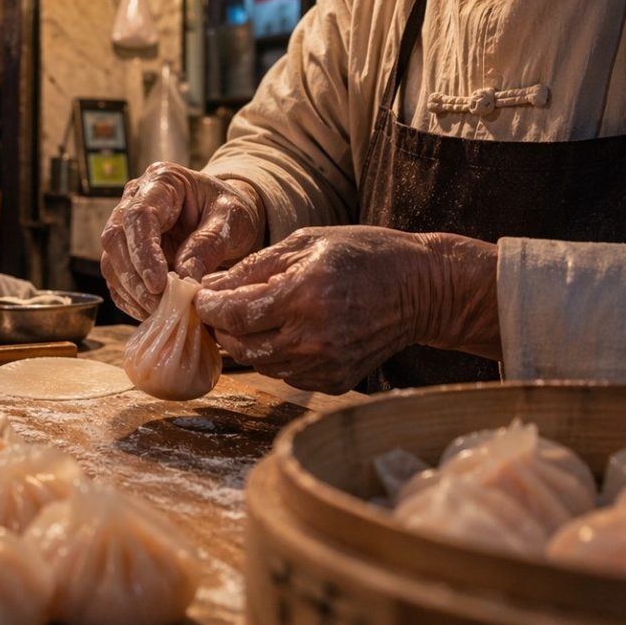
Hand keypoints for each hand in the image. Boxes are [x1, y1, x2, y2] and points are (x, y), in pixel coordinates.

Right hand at [100, 163, 264, 320]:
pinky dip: (131, 300)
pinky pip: (117, 279)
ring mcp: (126, 227)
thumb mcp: (231, 221)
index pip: (139, 215)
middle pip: (116, 239)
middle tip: (160, 306)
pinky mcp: (125, 254)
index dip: (143, 252)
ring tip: (161, 312)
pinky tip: (153, 313)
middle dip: (134, 278)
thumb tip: (184, 278)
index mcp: (162, 181)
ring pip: (110, 262)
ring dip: (132, 292)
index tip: (158, 285)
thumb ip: (208, 244)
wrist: (224, 217)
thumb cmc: (229, 212)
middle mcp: (134, 200)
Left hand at [195, 226, 500, 393]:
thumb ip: (254, 268)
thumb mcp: (306, 243)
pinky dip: (277, 355)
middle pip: (241, 345)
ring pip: (260, 363)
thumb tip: (211, 287)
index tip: (203, 296)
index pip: (235, 316)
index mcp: (305, 295)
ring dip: (249, 341)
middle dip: (223, 327)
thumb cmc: (363, 255)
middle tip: (223, 306)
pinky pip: (286, 374)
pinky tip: (290, 331)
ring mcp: (326, 364)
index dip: (210, 308)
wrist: (422, 290)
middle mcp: (314, 337)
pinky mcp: (336, 381)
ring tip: (257, 316)